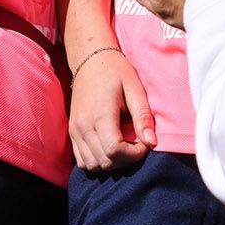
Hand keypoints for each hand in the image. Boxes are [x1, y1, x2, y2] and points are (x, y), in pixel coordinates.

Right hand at [68, 47, 156, 169]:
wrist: (90, 59)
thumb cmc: (115, 71)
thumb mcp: (135, 88)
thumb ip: (143, 116)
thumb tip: (152, 143)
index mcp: (100, 115)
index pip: (115, 151)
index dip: (134, 154)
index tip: (144, 143)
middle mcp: (83, 126)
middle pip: (104, 162)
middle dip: (125, 160)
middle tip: (136, 145)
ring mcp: (75, 130)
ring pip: (92, 165)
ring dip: (111, 162)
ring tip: (123, 146)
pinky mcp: (72, 132)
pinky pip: (82, 160)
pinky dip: (97, 160)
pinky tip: (109, 147)